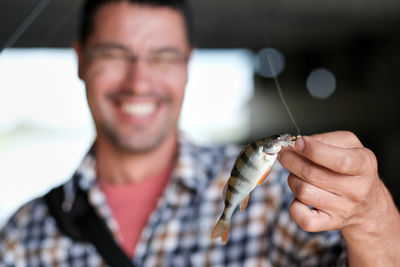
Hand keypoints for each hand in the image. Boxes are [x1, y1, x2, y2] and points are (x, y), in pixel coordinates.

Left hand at [278, 131, 399, 265]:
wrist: (368, 204)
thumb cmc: (353, 169)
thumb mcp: (349, 145)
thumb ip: (325, 139)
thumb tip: (300, 144)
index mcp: (364, 165)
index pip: (340, 161)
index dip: (314, 150)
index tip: (298, 143)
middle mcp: (357, 190)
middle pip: (312, 174)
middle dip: (291, 160)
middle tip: (285, 154)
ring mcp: (344, 209)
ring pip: (303, 191)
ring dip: (292, 179)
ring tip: (297, 175)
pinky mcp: (330, 223)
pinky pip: (303, 217)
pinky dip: (294, 206)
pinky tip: (300, 198)